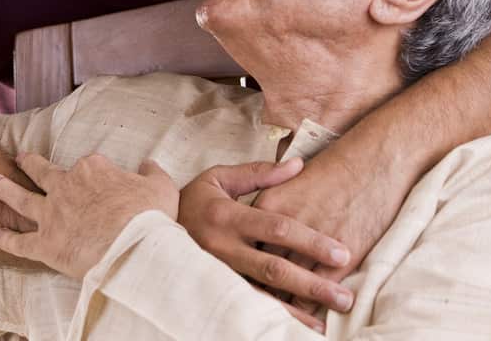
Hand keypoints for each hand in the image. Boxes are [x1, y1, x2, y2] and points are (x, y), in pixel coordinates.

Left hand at [0, 152, 178, 279]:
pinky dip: (6, 238)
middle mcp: (66, 186)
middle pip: (42, 171)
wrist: (132, 248)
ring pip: (21, 199)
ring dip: (3, 189)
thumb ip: (152, 172)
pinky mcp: (45, 244)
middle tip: (20, 158)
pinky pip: (19, 242)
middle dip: (30, 163)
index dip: (92, 171)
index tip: (98, 177)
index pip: (88, 164)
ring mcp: (52, 215)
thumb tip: (148, 163)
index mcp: (93, 170)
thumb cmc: (149, 217)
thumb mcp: (161, 186)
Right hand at [177, 157, 352, 328]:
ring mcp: (215, 274)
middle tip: (344, 296)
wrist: (146, 228)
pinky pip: (244, 307)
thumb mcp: (220, 178)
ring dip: (294, 311)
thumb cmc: (193, 200)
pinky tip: (292, 327)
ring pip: (259, 296)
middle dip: (311, 284)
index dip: (310, 241)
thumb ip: (260, 174)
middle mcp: (221, 248)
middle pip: (273, 268)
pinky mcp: (211, 291)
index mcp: (227, 216)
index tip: (342, 252)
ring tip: (324, 322)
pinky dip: (269, 318)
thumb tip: (298, 165)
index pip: (276, 229)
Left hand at [254, 146, 403, 313]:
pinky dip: (310, 303)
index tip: (245, 271)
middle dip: (260, 282)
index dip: (244, 259)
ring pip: (286, 283)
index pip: (247, 240)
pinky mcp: (337, 258)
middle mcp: (282, 226)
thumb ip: (270, 195)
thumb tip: (255, 217)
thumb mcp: (291, 175)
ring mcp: (309, 244)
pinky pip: (315, 288)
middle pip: (261, 266)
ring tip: (286, 309)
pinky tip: (311, 308)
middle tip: (260, 297)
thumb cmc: (337, 165)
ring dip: (285, 299)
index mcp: (267, 203)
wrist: (375, 160)